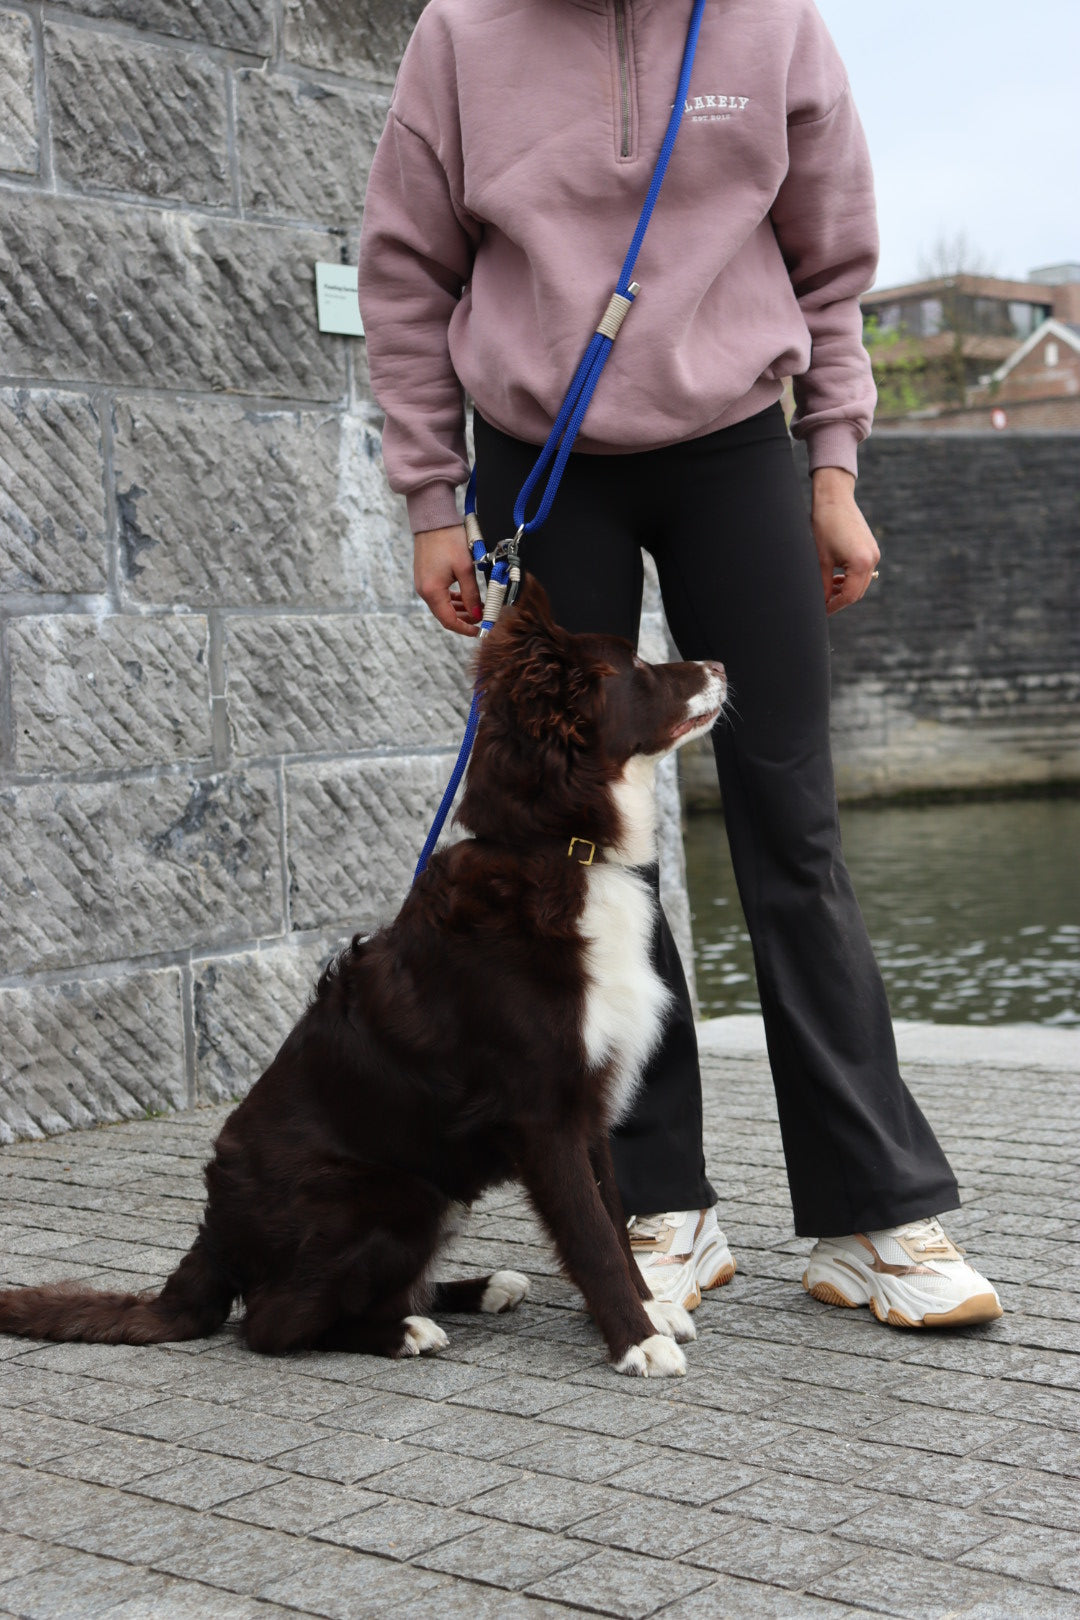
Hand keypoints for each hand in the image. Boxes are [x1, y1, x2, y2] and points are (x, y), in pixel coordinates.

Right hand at [414, 524, 483, 635]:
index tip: (480, 630)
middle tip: (482, 617)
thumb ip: (472, 594)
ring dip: (460, 609)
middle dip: (464, 619)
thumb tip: (478, 614)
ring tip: (477, 607)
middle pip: (445, 615)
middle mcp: (424, 591)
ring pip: (443, 606)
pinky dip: (452, 599)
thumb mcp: (466, 569)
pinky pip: (439, 595)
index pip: (449, 620)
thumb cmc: (448, 540)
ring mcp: (422, 584)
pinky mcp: (425, 577)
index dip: (465, 629)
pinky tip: (465, 597)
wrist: (433, 519)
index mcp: (432, 591)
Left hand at [811, 467, 880, 615]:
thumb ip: (823, 584)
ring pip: (861, 583)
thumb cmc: (824, 526)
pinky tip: (836, 580)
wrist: (834, 499)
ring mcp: (874, 553)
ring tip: (827, 592)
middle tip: (822, 605)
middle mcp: (872, 559)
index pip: (850, 596)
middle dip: (840, 600)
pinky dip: (850, 579)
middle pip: (858, 592)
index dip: (834, 606)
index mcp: (861, 563)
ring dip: (845, 590)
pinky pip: (862, 571)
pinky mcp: (871, 548)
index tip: (821, 611)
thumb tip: (821, 604)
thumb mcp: (821, 559)